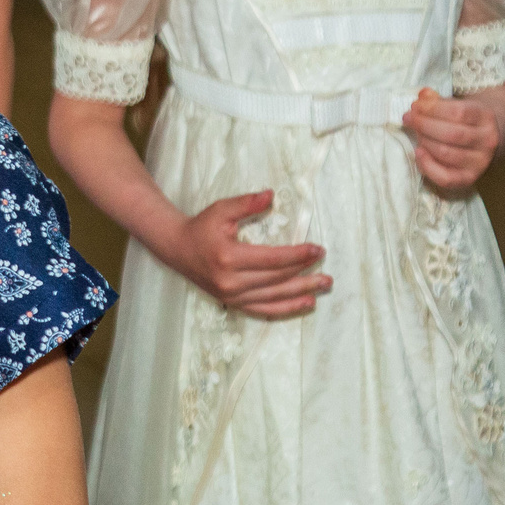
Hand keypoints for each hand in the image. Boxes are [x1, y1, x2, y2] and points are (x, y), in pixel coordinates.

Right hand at [168, 190, 327, 318]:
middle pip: (277, 279)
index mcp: (229, 257)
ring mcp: (231, 295)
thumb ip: (246, 203)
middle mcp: (231, 281)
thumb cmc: (201, 227)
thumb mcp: (221, 209)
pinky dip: (287, 308)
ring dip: (302, 293)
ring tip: (323, 287)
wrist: (177, 249)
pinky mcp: (232, 302)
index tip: (318, 249)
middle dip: (305, 274)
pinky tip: (305, 302)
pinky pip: (264, 309)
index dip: (298, 255)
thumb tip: (271, 195)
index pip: (273, 259)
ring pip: (274, 297)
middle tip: (327, 270)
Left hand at [404, 88, 500, 192]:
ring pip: (446, 153)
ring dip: (424, 141)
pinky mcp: (469, 178)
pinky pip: (446, 177)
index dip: (432, 108)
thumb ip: (439, 100)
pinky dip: (427, 166)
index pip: (459, 112)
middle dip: (424, 125)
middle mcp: (487, 141)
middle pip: (452, 134)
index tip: (415, 106)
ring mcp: (480, 162)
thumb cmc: (466, 119)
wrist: (488, 138)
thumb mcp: (458, 104)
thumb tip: (423, 95)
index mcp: (486, 117)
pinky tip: (418, 152)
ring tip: (416, 133)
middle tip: (408, 118)